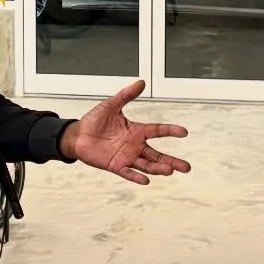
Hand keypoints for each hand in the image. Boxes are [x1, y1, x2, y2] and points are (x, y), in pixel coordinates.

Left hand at [60, 80, 190, 185]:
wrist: (77, 135)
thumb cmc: (94, 121)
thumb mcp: (111, 105)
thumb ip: (126, 95)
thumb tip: (141, 82)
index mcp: (136, 131)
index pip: (158, 131)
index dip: (171, 131)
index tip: (184, 132)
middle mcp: (134, 145)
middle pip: (157, 155)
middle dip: (172, 161)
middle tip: (186, 167)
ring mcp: (126, 157)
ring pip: (146, 165)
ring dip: (158, 169)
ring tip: (170, 171)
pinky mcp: (116, 165)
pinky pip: (128, 173)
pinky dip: (137, 177)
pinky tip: (146, 180)